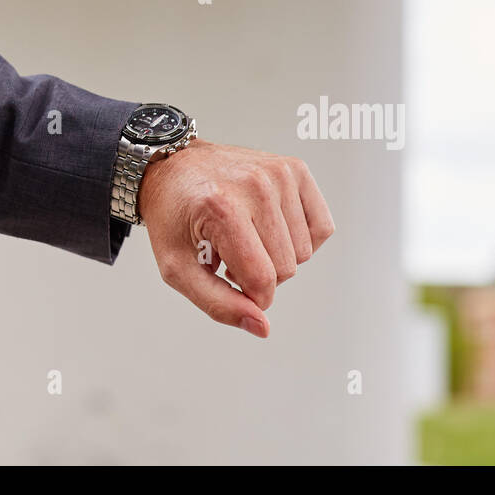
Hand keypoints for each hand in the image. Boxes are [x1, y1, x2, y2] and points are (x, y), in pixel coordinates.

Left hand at [137, 139, 333, 337]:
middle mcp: (255, 185)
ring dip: (278, 255)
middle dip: (260, 274)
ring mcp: (278, 173)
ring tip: (246, 237)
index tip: (228, 278)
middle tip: (230, 253)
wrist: (173, 167)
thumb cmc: (173, 216)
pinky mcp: (294, 168)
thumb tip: (262, 327)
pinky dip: (300, 237)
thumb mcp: (177, 268)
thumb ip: (218, 304)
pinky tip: (271, 228)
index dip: (250, 297)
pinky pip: (321, 226)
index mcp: (222, 208)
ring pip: (305, 252)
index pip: (262, 280)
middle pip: (287, 268)